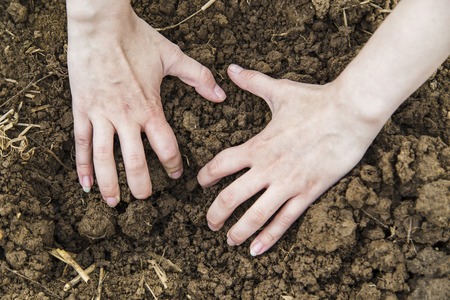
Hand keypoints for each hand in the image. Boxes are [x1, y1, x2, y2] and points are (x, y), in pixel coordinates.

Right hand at [67, 5, 225, 205]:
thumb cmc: (137, 39)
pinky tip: (85, 184)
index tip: (177, 175)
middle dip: (141, 184)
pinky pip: (81, 143)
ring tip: (114, 203)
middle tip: (145, 199)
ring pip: (104, 158)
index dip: (173, 164)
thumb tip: (222, 94)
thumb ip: (199, 77)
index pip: (165, 146)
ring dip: (110, 183)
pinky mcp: (81, 110)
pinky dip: (82, 165)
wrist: (100, 25)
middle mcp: (125, 117)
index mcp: (150, 107)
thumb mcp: (172, 56)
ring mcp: (100, 115)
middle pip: (134, 161)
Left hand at [198, 64, 382, 255]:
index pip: (221, 165)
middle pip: (231, 197)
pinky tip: (257, 250)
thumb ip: (252, 82)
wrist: (351, 111)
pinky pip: (284, 220)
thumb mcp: (279, 90)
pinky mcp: (308, 193)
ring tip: (229, 241)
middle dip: (216, 213)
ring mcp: (287, 183)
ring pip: (255, 215)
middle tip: (209, 223)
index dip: (206, 177)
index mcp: (257, 145)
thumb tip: (231, 68)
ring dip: (238, 231)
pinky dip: (269, 237)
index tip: (201, 183)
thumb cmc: (315, 100)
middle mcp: (267, 168)